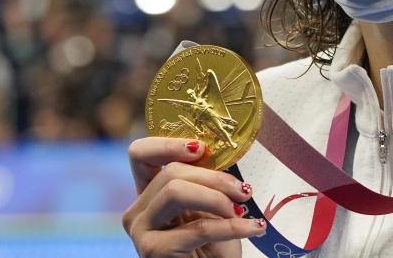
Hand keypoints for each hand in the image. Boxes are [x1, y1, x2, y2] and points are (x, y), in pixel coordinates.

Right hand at [123, 138, 265, 257]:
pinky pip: (199, 228)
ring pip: (176, 191)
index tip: (201, 147)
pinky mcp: (153, 251)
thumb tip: (224, 150)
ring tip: (241, 211)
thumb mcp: (210, 206)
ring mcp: (141, 231)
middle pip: (171, 172)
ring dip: (218, 198)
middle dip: (215, 178)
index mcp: (150, 193)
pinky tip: (253, 227)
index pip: (141, 154)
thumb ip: (205, 181)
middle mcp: (138, 210)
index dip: (167, 144)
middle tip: (244, 191)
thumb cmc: (213, 245)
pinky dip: (233, 227)